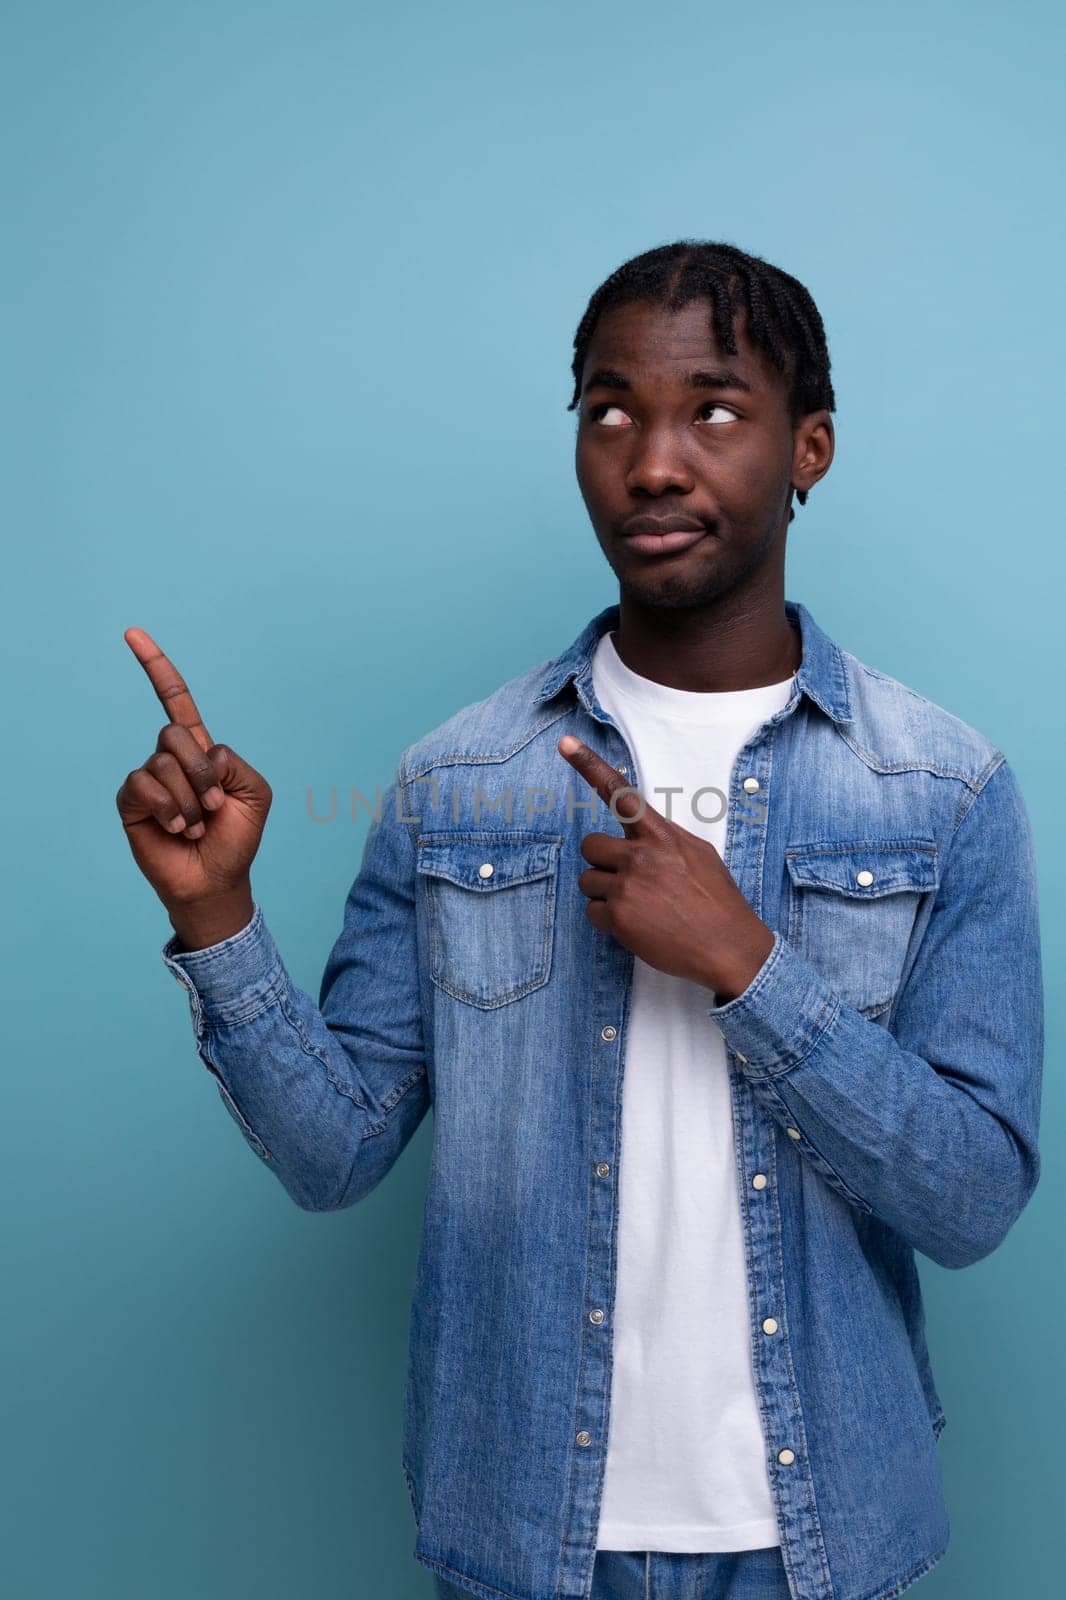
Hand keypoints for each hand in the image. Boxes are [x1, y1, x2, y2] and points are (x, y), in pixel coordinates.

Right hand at [115, 627, 272, 914]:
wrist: (216, 879)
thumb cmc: (236, 838)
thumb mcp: (255, 793)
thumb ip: (233, 762)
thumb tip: (199, 755)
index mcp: (201, 749)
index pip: (176, 699)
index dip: (156, 667)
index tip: (132, 634)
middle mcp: (171, 758)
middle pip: (175, 730)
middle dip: (201, 770)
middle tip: (214, 805)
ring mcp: (149, 778)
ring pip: (163, 761)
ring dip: (188, 798)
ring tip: (195, 825)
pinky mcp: (131, 800)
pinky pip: (144, 783)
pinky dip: (168, 808)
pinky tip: (176, 828)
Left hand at [556, 734, 774, 1001]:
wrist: (728, 948)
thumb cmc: (717, 901)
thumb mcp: (699, 855)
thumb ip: (665, 839)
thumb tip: (642, 834)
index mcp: (661, 836)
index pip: (620, 793)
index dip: (589, 765)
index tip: (565, 742)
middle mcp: (640, 857)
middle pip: (590, 845)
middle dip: (603, 862)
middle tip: (630, 879)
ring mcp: (626, 888)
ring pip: (588, 881)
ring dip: (606, 893)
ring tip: (641, 907)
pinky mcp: (618, 919)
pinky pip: (593, 912)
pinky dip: (609, 920)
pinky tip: (638, 926)